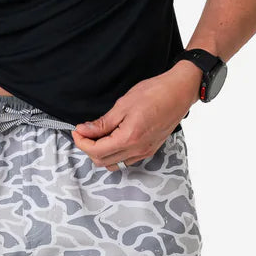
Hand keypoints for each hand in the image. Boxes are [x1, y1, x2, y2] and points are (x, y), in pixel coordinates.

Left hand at [71, 61, 201, 169]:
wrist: (179, 92)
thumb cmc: (154, 93)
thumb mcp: (123, 105)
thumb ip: (102, 123)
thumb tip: (83, 130)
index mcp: (129, 138)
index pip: (96, 151)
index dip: (81, 142)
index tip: (77, 131)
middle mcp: (137, 150)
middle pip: (103, 161)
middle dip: (89, 148)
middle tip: (85, 132)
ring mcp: (145, 152)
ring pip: (114, 164)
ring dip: (101, 153)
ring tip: (98, 136)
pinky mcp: (150, 149)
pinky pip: (127, 160)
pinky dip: (115, 154)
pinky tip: (113, 138)